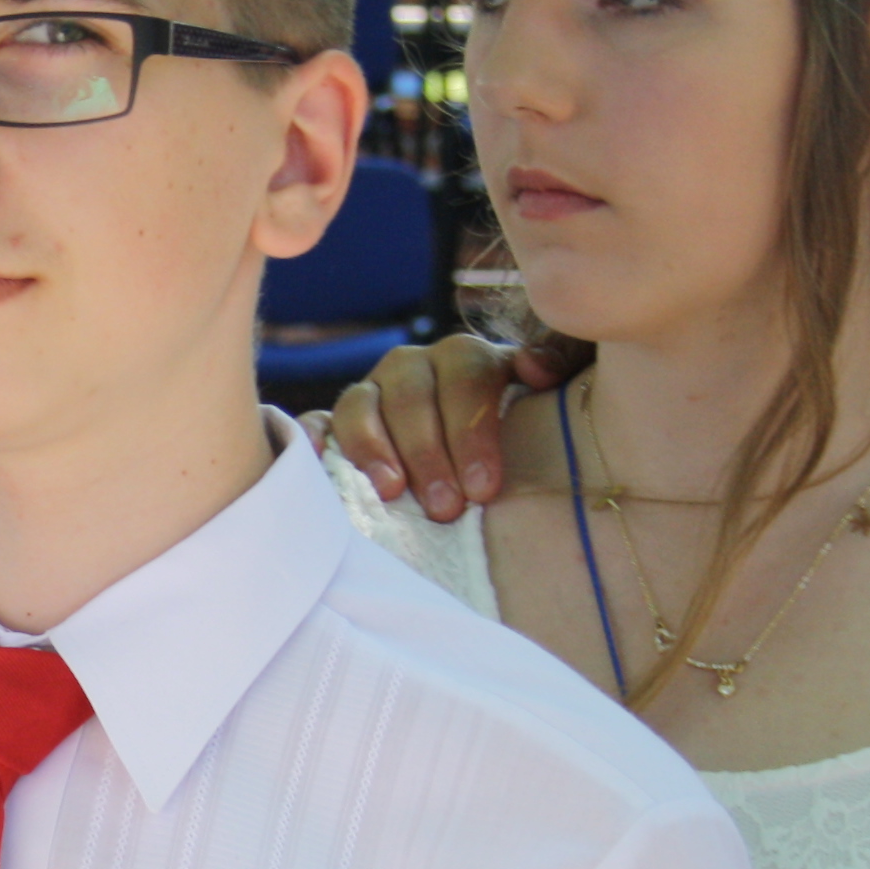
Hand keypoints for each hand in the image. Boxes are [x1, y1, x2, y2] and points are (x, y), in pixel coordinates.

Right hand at [326, 331, 562, 520]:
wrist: (485, 462)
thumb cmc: (524, 434)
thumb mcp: (552, 399)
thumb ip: (559, 364)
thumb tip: (535, 368)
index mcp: (466, 359)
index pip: (466, 376)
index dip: (473, 431)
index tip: (484, 488)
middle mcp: (414, 368)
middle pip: (411, 395)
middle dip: (428, 453)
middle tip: (446, 509)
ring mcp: (372, 393)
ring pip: (361, 404)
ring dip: (374, 449)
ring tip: (391, 493)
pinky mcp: (337, 423)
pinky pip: (316, 420)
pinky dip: (310, 435)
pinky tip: (311, 457)